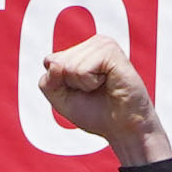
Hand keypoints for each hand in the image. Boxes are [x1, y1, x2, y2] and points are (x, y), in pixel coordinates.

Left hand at [36, 34, 171, 161]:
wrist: (124, 128)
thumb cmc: (96, 113)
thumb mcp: (61, 100)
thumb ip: (47, 82)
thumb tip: (53, 63)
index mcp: (81, 50)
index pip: (50, 62)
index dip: (60, 85)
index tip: (82, 92)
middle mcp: (92, 43)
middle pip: (57, 63)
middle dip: (71, 85)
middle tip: (94, 91)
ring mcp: (103, 44)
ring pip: (68, 66)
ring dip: (83, 85)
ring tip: (102, 87)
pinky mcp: (111, 51)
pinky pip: (82, 70)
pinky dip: (90, 84)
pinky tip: (108, 83)